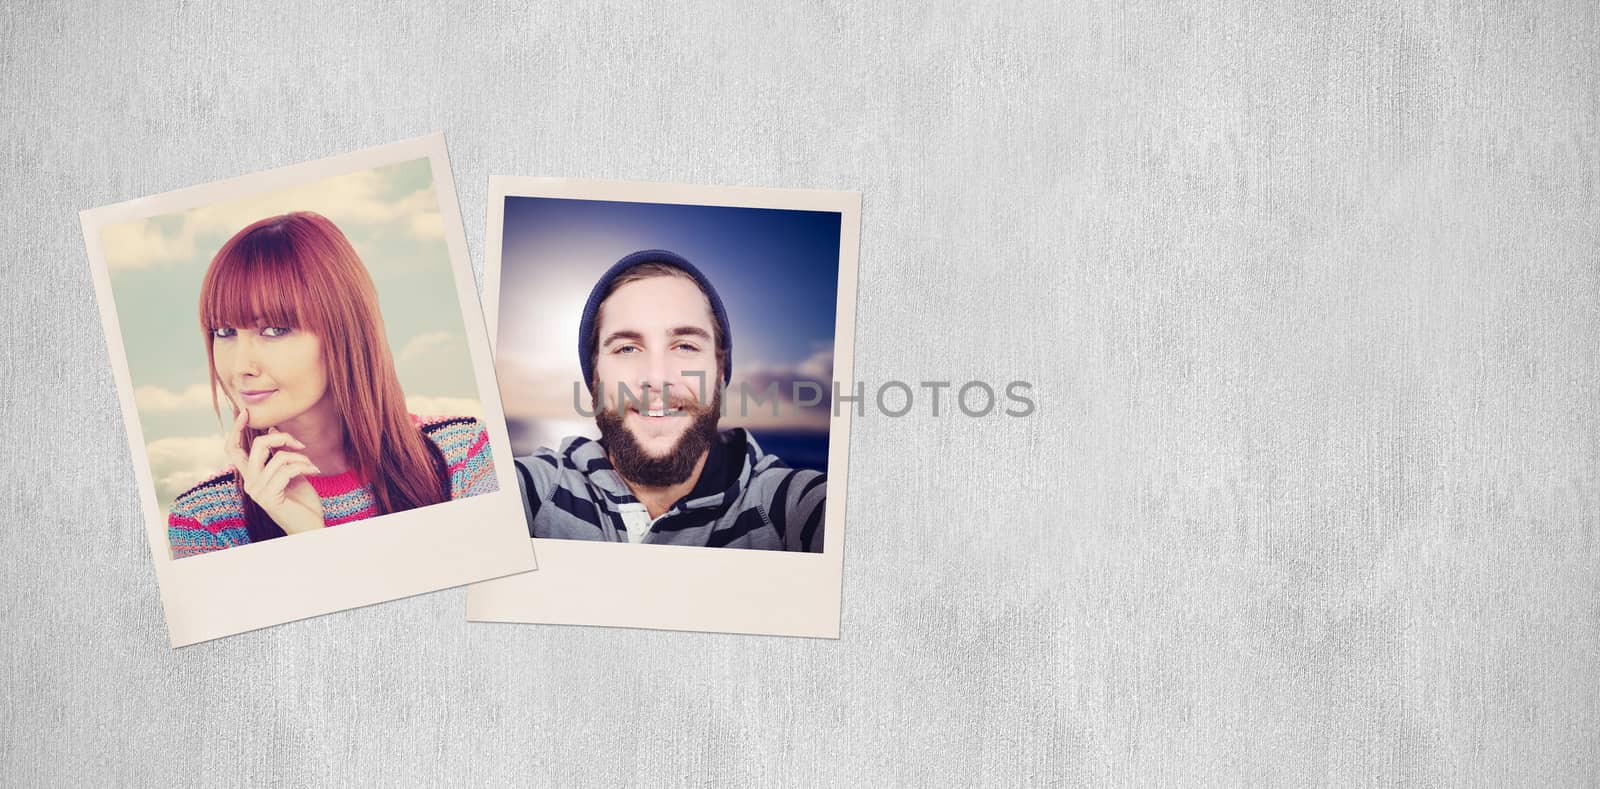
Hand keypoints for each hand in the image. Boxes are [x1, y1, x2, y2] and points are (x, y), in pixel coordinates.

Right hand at [224, 408, 326, 534]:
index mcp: (251, 476)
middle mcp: (249, 483)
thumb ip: (279, 454)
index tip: (245, 412)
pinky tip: (314, 471)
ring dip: (300, 457)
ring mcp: (257, 492)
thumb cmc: (302, 501)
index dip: (236, 430)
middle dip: (281, 438)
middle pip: (255, 447)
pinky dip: (304, 465)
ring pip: (277, 457)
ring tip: (312, 465)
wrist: (311, 526)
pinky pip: (286, 469)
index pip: (233, 450)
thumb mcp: (291, 472)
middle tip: (300, 443)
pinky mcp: (268, 498)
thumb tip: (270, 431)